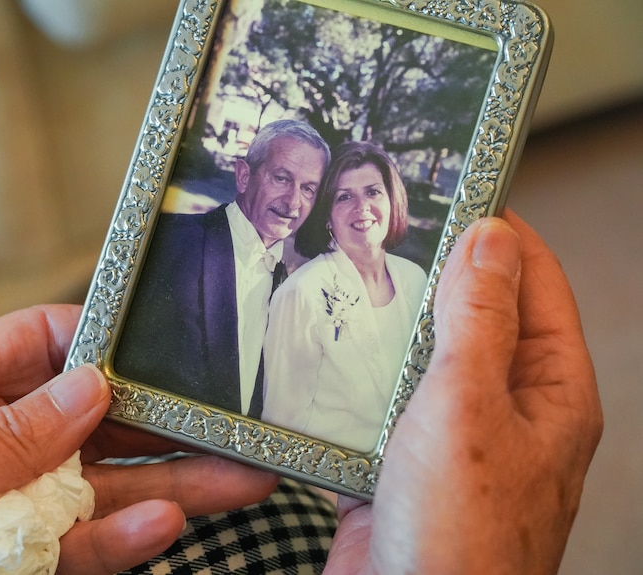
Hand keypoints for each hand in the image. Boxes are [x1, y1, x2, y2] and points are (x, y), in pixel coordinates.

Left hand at [0, 305, 277, 574]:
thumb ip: (2, 438)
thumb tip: (87, 388)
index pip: (38, 345)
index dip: (97, 338)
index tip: (156, 342)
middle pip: (96, 419)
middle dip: (162, 418)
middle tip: (229, 420)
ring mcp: (19, 508)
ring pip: (109, 486)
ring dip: (175, 482)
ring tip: (238, 478)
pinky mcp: (31, 564)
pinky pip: (89, 545)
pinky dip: (129, 539)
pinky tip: (167, 524)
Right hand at [325, 212, 602, 573]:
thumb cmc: (460, 537)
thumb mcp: (468, 405)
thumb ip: (477, 318)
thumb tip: (489, 239)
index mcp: (551, 391)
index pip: (535, 283)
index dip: (499, 234)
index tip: (455, 194)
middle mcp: (511, 410)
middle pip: (481, 314)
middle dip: (440, 275)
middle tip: (392, 236)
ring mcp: (458, 436)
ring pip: (431, 356)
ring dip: (399, 327)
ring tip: (359, 286)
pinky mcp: (409, 459)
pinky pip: (392, 399)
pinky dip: (368, 375)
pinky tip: (338, 358)